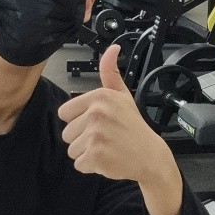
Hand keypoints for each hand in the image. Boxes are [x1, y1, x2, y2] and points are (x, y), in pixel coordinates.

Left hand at [57, 44, 172, 184]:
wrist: (150, 155)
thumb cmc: (133, 127)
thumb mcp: (123, 96)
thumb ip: (110, 73)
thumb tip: (112, 48)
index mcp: (99, 97)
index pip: (65, 113)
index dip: (79, 121)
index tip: (98, 123)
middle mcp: (96, 113)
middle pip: (67, 133)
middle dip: (83, 139)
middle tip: (104, 137)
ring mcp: (96, 135)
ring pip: (72, 149)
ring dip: (86, 153)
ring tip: (106, 147)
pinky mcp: (96, 155)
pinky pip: (79, 164)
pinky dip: (91, 166)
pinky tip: (107, 158)